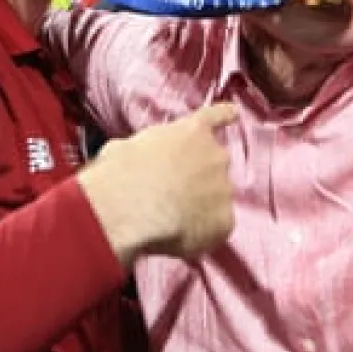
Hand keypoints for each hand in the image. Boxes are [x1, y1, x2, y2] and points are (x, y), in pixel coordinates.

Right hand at [79, 103, 239, 263]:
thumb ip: (145, 149)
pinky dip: (200, 236)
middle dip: (199, 178)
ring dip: (199, 209)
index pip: (215, 117)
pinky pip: (215, 230)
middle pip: (215, 166)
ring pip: (216, 200)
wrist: (129, 207)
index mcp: (191, 131)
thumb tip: (138, 161)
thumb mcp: (125, 147)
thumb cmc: (119, 174)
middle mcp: (215, 155)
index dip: (225, 115)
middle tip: (172, 195)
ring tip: (167, 221)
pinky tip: (175, 238)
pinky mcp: (225, 221)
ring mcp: (224, 188)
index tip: (233, 113)